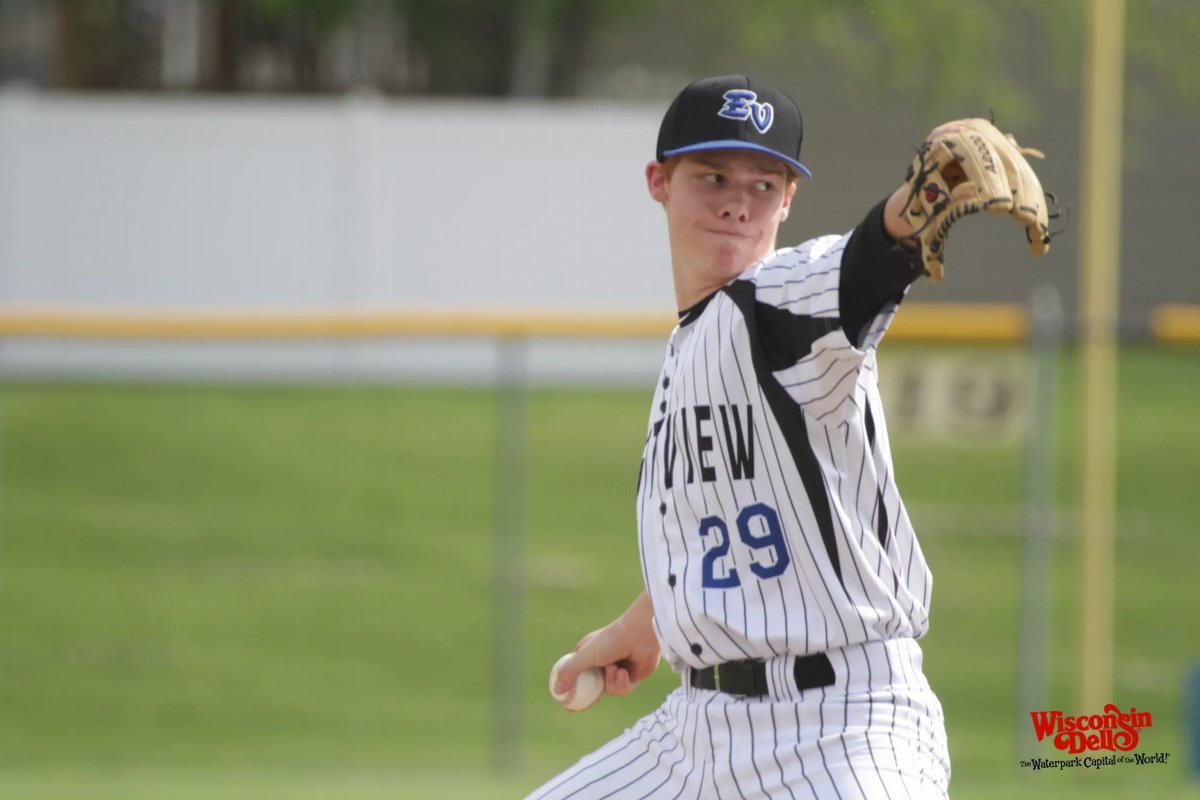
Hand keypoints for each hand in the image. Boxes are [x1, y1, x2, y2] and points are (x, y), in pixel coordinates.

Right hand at [552, 592, 660, 697]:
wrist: (641, 635)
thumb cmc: (612, 640)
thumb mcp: (586, 656)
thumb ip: (570, 672)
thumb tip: (556, 690)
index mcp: (588, 653)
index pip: (575, 672)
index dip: (569, 687)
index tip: (563, 701)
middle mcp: (602, 662)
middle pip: (592, 686)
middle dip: (588, 695)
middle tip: (579, 707)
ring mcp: (617, 669)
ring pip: (608, 690)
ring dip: (611, 682)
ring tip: (616, 668)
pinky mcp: (632, 676)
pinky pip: (623, 690)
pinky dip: (623, 683)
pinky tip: (625, 672)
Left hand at [890, 118, 1051, 281]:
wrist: (932, 161)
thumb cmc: (922, 198)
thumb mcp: (921, 214)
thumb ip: (930, 242)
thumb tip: (936, 278)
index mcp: (942, 145)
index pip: (970, 159)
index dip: (987, 182)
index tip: (998, 207)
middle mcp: (971, 135)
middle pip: (1001, 163)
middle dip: (1017, 192)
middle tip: (1026, 219)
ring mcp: (994, 140)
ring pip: (1019, 171)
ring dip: (1033, 202)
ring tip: (1037, 233)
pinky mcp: (1010, 150)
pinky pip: (1027, 176)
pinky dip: (1035, 202)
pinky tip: (1039, 232)